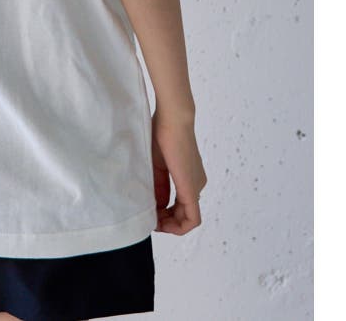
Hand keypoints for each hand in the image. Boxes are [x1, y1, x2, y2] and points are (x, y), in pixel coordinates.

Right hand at [150, 109, 207, 234]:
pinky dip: (178, 226)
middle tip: (149, 219)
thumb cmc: (162, 133)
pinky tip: (161, 223)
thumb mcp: (156, 164)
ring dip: (170, 225)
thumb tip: (156, 205)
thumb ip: (158, 185)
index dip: (165, 214)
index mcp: (189, 176)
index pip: (179, 204)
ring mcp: (196, 186)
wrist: (173, 118)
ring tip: (153, 221)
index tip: (149, 211)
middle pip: (184, 214)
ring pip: (188, 218)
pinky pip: (191, 218)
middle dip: (166, 222)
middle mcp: (196, 184)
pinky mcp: (191, 189)